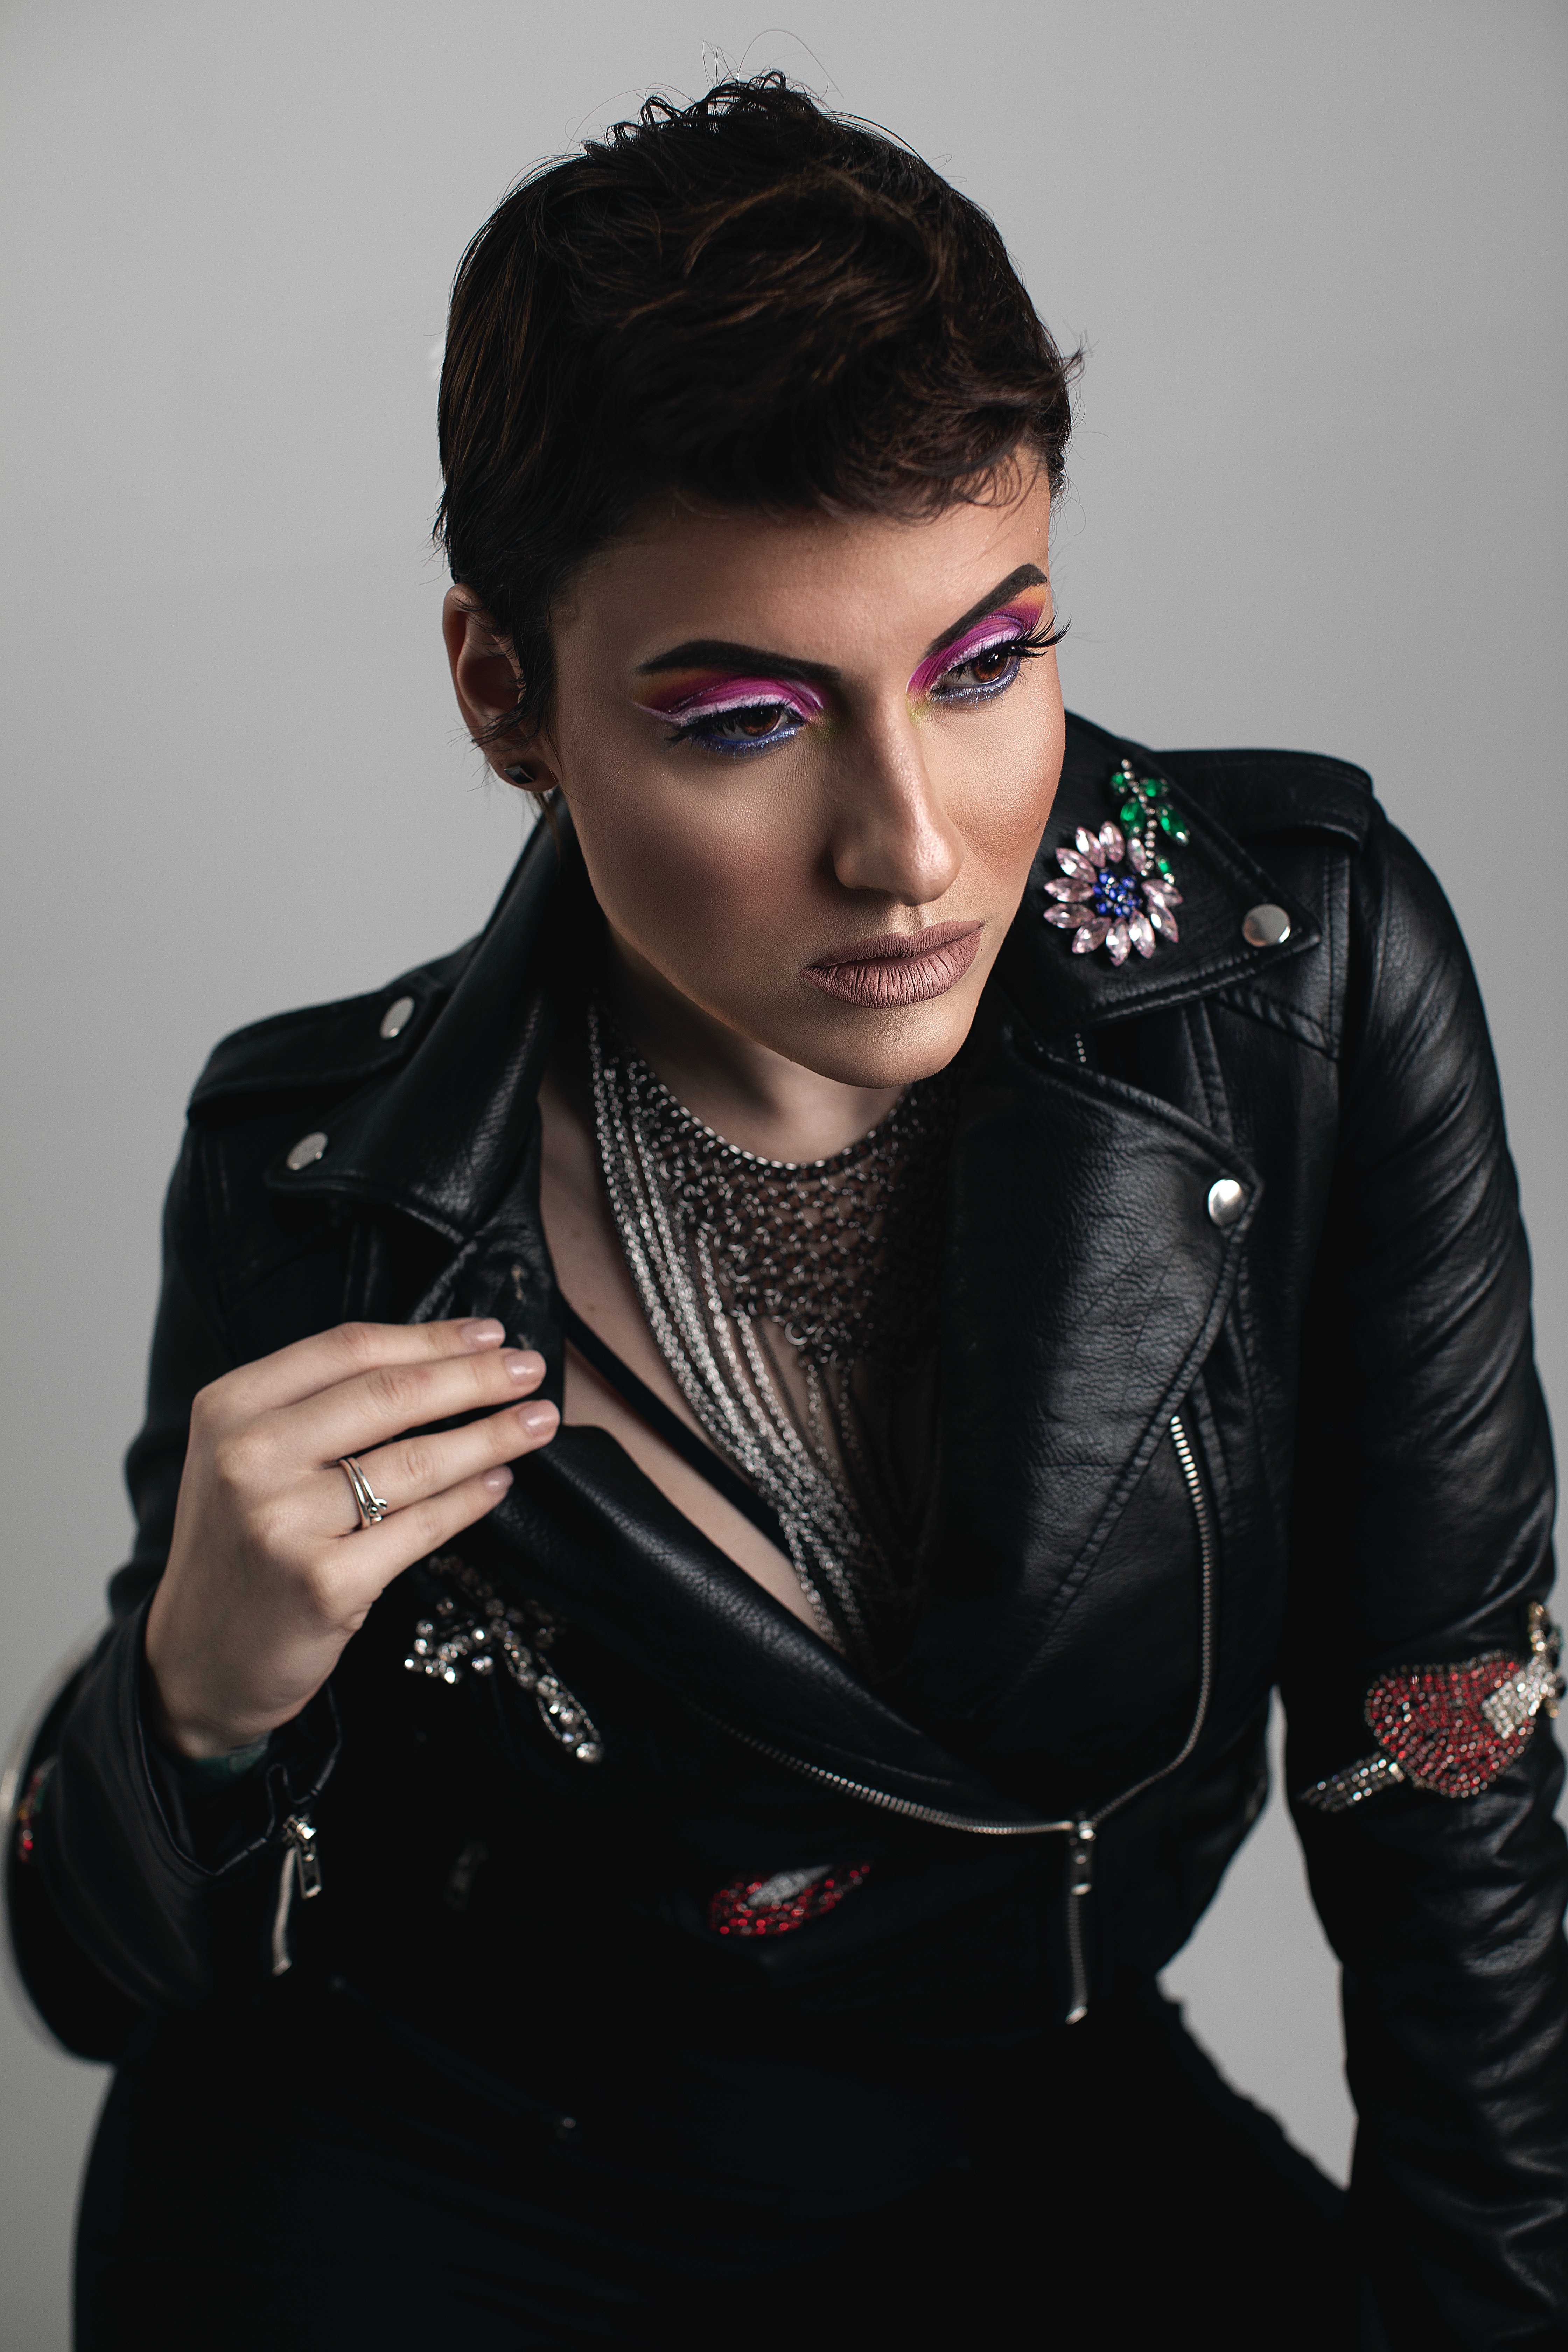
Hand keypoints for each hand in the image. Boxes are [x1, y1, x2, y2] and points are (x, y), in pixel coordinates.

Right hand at [144, 1318, 557, 1757]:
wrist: (199, 1657)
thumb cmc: (240, 1546)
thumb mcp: (249, 1457)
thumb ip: (318, 1407)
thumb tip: (439, 1361)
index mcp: (231, 1408)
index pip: (348, 1349)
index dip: (430, 1337)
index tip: (490, 1333)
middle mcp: (249, 1457)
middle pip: (389, 1395)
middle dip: (474, 1377)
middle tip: (531, 1369)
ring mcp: (284, 1522)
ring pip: (414, 1461)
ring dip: (491, 1436)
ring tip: (537, 1422)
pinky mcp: (324, 1583)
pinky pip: (419, 1527)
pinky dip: (470, 1500)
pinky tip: (499, 1482)